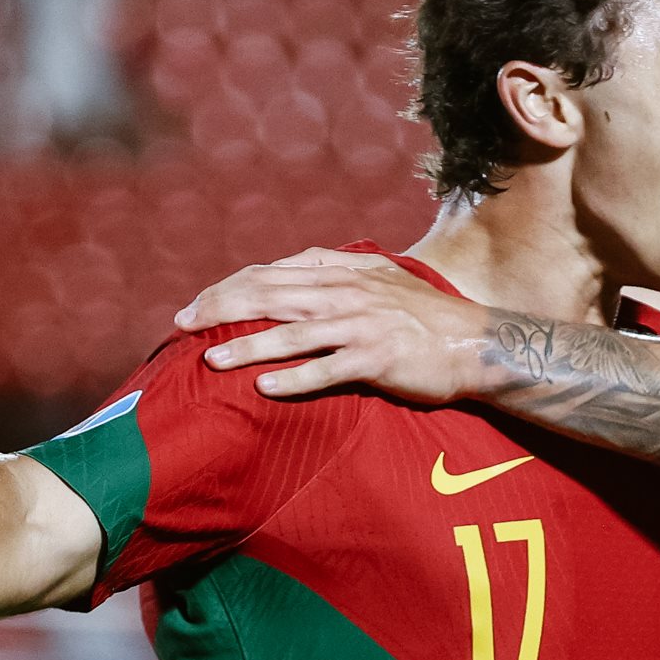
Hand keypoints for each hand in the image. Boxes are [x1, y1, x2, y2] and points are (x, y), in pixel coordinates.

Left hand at [176, 249, 505, 401]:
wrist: (476, 342)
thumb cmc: (424, 316)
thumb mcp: (379, 278)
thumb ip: (335, 273)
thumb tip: (288, 275)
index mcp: (343, 271)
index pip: (270, 273)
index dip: (227, 288)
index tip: (195, 307)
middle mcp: (347, 293)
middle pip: (270, 297)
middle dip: (220, 310)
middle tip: (183, 327)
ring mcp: (361, 326)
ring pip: (291, 333)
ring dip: (246, 346)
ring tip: (211, 360)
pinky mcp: (376, 359)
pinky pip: (325, 370)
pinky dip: (292, 379)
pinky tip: (263, 388)